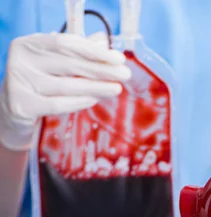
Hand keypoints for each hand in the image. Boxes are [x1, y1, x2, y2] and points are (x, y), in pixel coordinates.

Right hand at [0, 32, 130, 150]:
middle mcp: (21, 60)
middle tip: (125, 75)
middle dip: (101, 70)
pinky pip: (57, 104)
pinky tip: (94, 99)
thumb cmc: (41, 79)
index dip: (95, 51)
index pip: (66, 43)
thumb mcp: (57, 61)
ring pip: (65, 85)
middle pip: (69, 64)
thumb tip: (105, 42)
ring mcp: (19, 83)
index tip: (119, 58)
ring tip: (116, 89)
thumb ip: (79, 51)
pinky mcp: (21, 105)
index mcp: (29, 44)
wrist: (14, 107)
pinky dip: (78, 102)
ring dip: (96, 87)